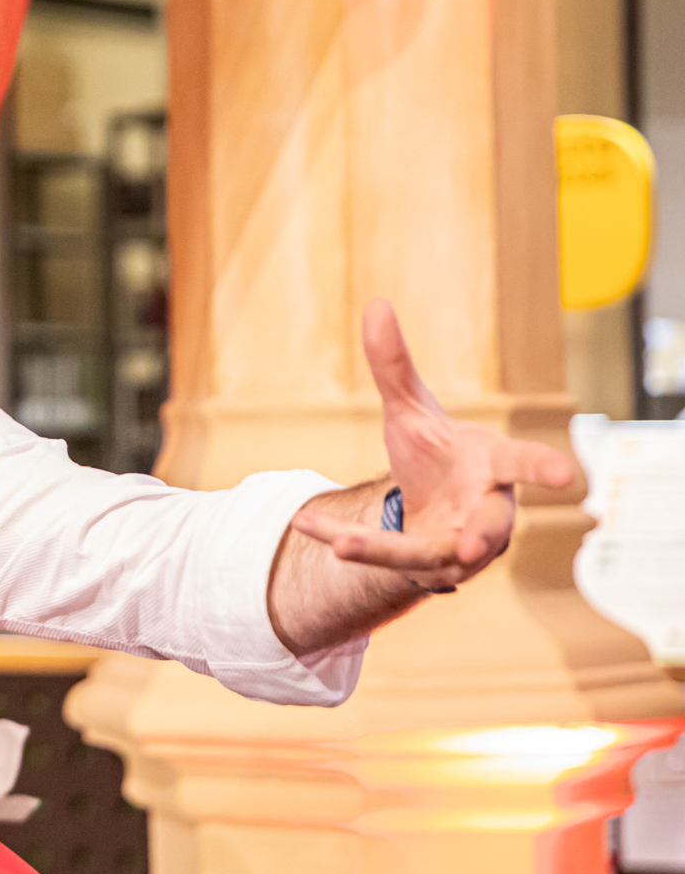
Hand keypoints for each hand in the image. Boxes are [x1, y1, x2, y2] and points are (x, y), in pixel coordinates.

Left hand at [290, 300, 574, 593]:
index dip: (544, 467)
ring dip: (385, 550)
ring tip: (344, 545)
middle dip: (483, 535)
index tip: (569, 476)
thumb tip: (374, 304)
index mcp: (491, 465)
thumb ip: (393, 364)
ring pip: (429, 554)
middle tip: (474, 546)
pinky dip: (343, 540)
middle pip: (491, 526)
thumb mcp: (408, 408)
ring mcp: (460, 547)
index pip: (521, 462)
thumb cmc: (434, 453)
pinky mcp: (428, 569)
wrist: (426, 506)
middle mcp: (485, 511)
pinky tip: (305, 523)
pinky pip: (384, 562)